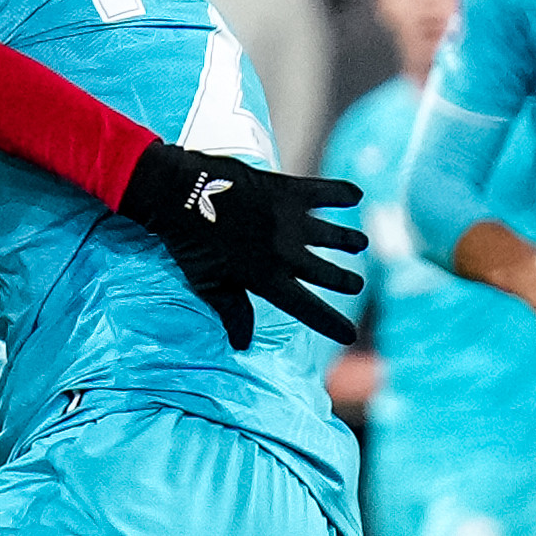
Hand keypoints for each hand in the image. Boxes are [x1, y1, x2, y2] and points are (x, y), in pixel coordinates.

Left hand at [113, 143, 368, 349]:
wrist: (177, 195)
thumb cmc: (189, 243)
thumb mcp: (207, 283)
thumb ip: (232, 310)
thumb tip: (242, 343)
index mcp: (264, 280)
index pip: (307, 309)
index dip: (330, 323)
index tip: (349, 335)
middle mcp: (284, 254)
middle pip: (329, 275)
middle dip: (347, 282)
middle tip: (355, 284)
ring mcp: (290, 222)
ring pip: (336, 237)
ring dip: (349, 242)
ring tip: (358, 243)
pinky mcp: (290, 191)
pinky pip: (328, 193)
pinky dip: (343, 194)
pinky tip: (354, 196)